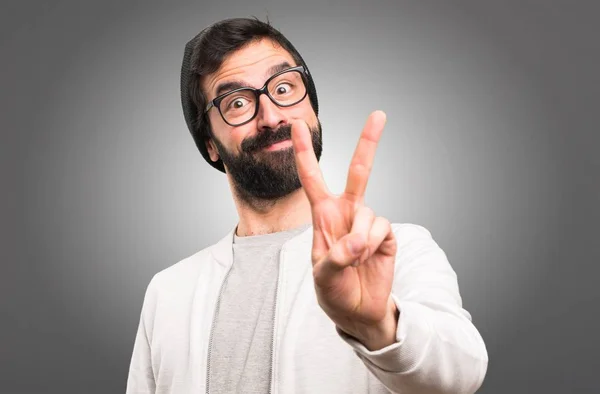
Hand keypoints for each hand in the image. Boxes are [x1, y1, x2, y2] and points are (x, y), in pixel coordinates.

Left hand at [291, 111, 398, 350]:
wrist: (358, 311)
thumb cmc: (333, 291)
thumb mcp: (322, 277)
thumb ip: (335, 258)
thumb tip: (357, 241)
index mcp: (323, 215)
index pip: (311, 178)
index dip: (303, 151)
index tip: (295, 125)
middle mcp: (347, 212)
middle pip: (358, 172)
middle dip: (368, 143)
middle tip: (380, 114)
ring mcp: (367, 222)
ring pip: (367, 212)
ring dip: (359, 239)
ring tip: (354, 259)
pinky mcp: (385, 234)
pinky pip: (381, 227)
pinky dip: (373, 244)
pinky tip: (369, 256)